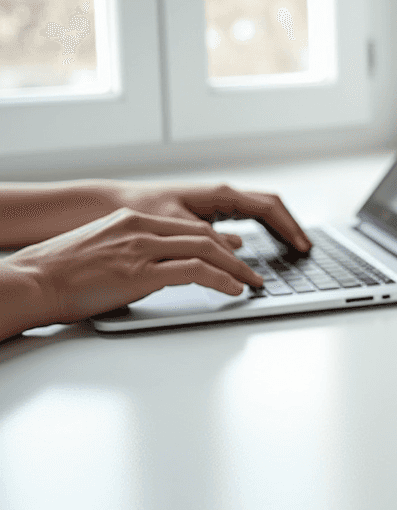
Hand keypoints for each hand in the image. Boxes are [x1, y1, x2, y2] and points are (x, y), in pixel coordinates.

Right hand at [1, 208, 264, 335]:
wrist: (32, 281)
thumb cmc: (56, 273)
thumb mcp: (99, 250)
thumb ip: (129, 252)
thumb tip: (151, 272)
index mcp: (130, 220)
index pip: (186, 227)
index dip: (216, 241)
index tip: (233, 252)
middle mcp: (140, 228)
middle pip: (203, 236)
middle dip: (233, 255)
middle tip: (251, 270)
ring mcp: (142, 248)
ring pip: (206, 250)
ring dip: (235, 268)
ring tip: (251, 282)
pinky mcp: (142, 271)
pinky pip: (195, 272)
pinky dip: (221, 279)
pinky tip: (233, 289)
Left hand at [109, 182, 311, 251]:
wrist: (116, 204)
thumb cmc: (142, 209)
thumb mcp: (177, 228)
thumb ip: (208, 239)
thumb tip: (236, 251)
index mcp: (220, 194)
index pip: (268, 207)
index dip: (288, 227)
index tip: (301, 247)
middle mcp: (223, 195)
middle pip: (270, 208)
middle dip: (290, 227)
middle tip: (304, 250)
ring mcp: (218, 203)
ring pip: (260, 213)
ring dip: (279, 229)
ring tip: (292, 250)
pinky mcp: (210, 213)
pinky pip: (246, 220)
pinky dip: (262, 232)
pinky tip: (264, 247)